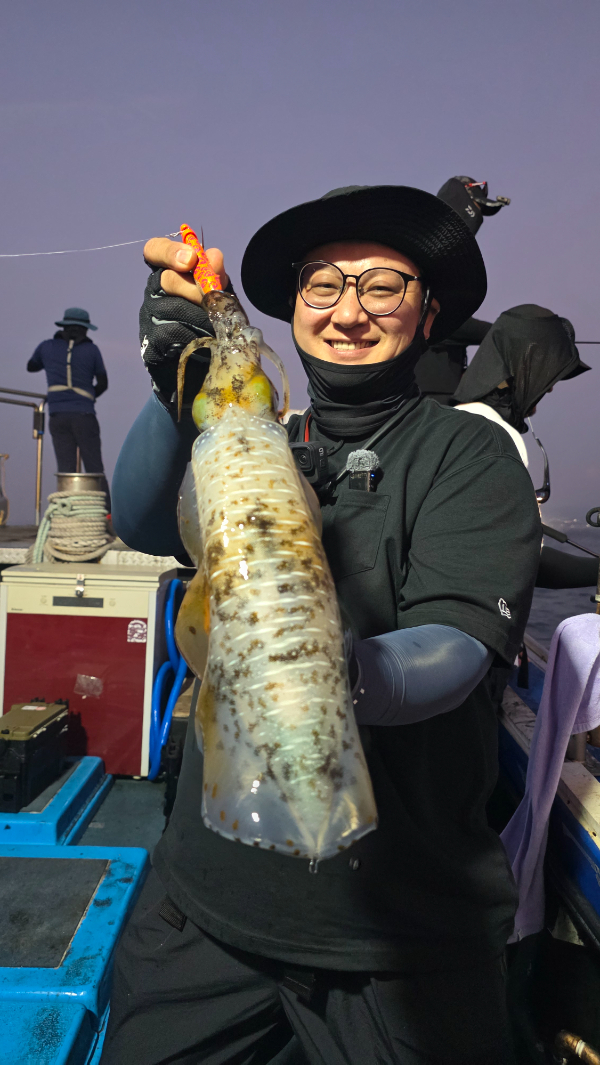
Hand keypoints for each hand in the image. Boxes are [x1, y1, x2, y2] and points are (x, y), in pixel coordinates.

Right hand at [139, 237, 229, 407]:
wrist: (202, 366)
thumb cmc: (210, 323)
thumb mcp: (219, 296)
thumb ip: (216, 276)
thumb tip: (214, 255)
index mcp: (169, 272)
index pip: (155, 250)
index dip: (170, 252)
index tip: (191, 260)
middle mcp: (154, 291)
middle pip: (166, 279)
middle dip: (194, 289)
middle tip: (211, 301)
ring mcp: (148, 316)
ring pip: (170, 307)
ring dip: (197, 315)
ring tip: (213, 325)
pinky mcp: (150, 340)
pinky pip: (169, 332)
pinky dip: (190, 334)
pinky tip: (202, 339)